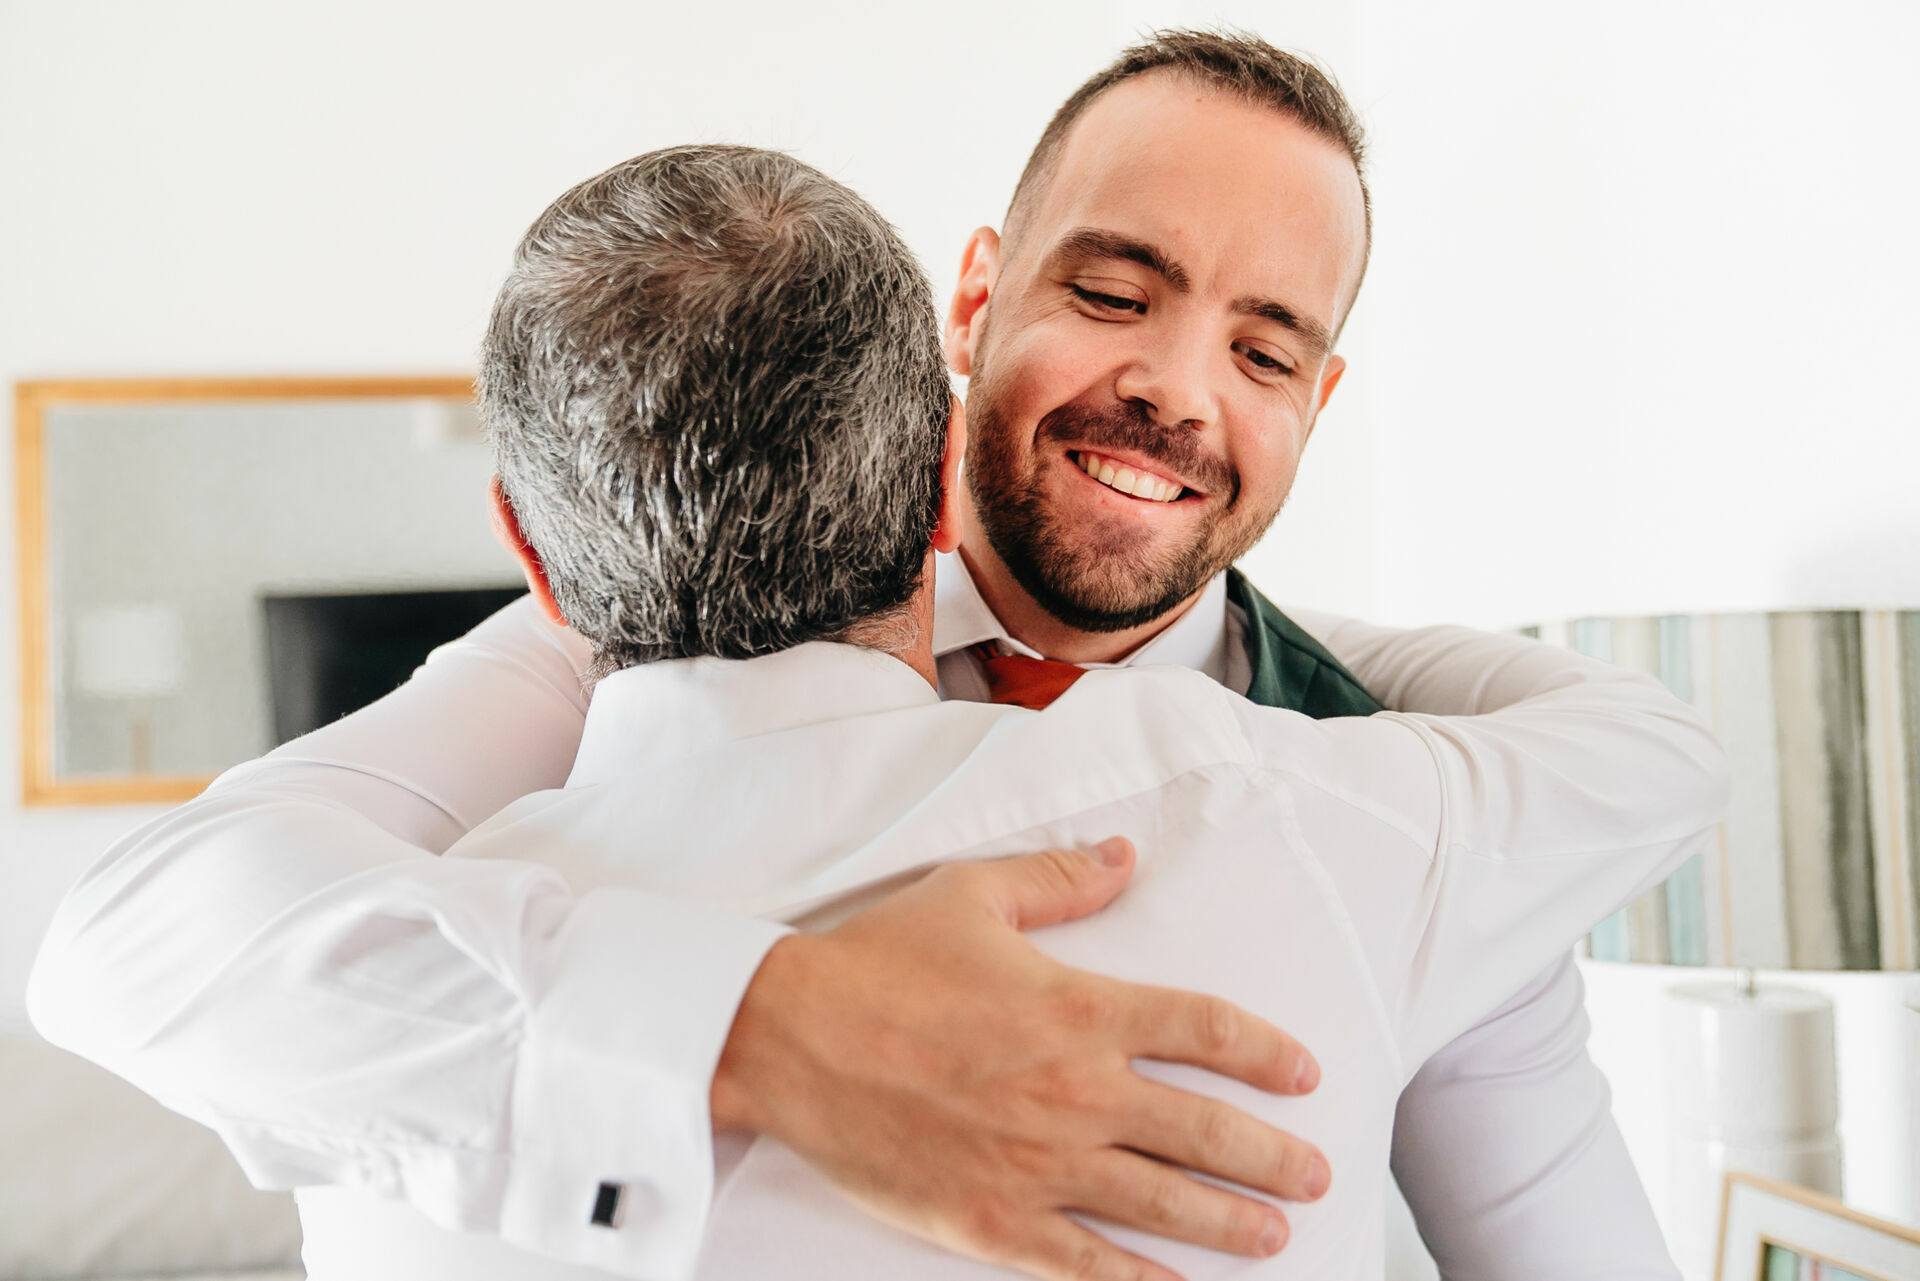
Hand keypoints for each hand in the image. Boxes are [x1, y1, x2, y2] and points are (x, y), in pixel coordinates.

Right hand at [710, 837, 1328, 1280]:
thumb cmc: (879, 963)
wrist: (788, 1037)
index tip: (1304, 1073)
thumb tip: (1125, 855)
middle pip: (1204, 1131)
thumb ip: (1060, 878)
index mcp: (1079, 1009)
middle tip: (1318, 1176)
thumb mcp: (973, 896)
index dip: (1266, 1054)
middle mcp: (1075, 1091)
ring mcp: (1037, 1163)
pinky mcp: (992, 1219)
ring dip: (1230, 1224)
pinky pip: (1084, 1263)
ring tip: (1276, 1238)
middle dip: (1272, 1158)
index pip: (1204, 1031)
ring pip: (1161, 1203)